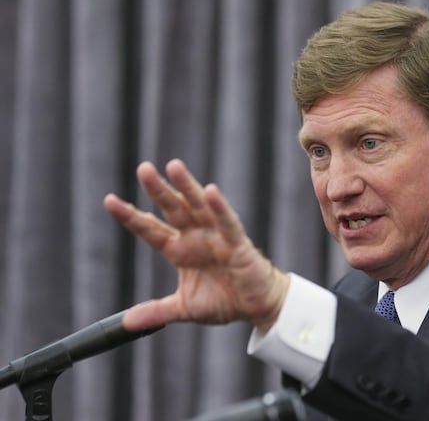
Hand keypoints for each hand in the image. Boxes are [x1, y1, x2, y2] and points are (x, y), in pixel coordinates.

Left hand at [103, 159, 288, 332]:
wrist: (257, 307)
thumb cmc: (224, 301)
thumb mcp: (184, 309)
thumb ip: (157, 312)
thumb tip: (127, 323)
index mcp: (180, 251)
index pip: (151, 229)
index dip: (131, 216)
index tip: (109, 200)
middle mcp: (196, 238)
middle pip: (173, 208)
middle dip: (158, 189)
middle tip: (143, 169)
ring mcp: (217, 237)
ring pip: (199, 207)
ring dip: (187, 186)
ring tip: (174, 166)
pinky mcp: (238, 243)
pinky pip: (228, 223)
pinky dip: (220, 208)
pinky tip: (211, 192)